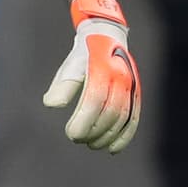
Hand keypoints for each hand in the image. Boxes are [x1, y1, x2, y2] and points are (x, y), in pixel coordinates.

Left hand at [42, 0, 139, 153]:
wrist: (108, 37)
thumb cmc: (84, 55)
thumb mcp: (70, 65)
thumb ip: (62, 85)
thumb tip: (51, 104)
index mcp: (102, 68)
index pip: (94, 99)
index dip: (84, 120)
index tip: (70, 134)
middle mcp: (120, 77)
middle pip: (109, 111)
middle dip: (93, 130)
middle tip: (77, 139)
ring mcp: (131, 86)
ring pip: (122, 117)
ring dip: (107, 136)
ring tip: (90, 145)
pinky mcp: (136, 94)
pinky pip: (134, 118)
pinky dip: (124, 136)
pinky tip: (112, 149)